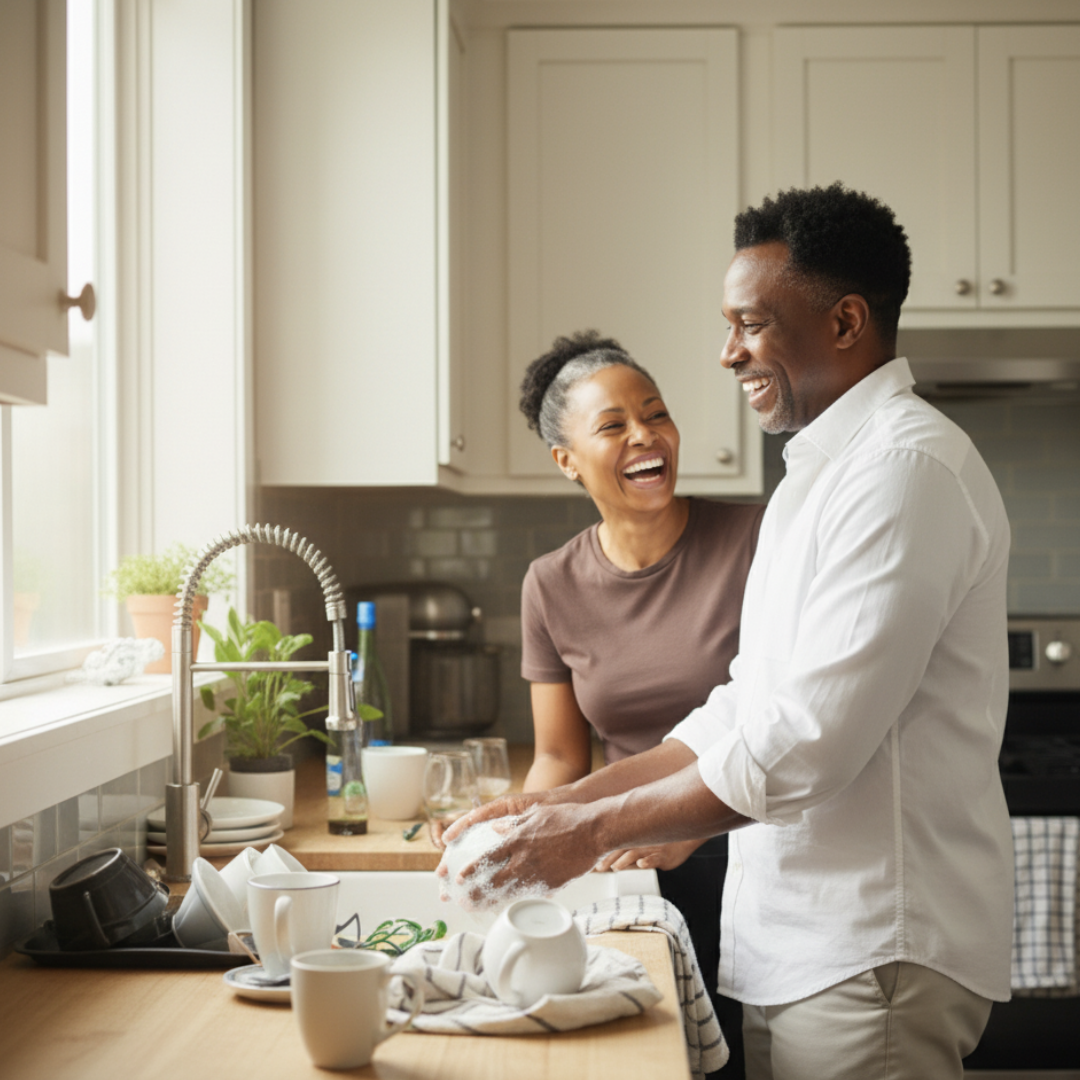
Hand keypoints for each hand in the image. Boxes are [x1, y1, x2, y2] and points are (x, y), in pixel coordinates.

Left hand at [440, 799, 604, 901]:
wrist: (594, 830)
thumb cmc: (567, 817)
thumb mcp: (536, 814)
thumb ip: (514, 823)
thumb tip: (495, 828)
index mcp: (518, 839)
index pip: (487, 858)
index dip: (471, 870)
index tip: (458, 879)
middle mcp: (524, 859)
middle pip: (494, 881)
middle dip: (475, 894)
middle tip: (462, 902)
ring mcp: (538, 874)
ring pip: (510, 893)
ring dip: (492, 902)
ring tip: (478, 910)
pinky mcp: (552, 884)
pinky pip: (531, 895)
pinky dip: (517, 901)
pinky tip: (508, 906)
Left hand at [594, 838, 706, 872]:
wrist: (683, 835)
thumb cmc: (660, 842)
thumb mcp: (642, 845)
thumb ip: (628, 852)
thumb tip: (609, 865)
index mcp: (631, 839)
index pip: (612, 846)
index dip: (600, 854)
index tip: (589, 866)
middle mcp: (639, 842)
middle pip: (619, 849)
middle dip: (607, 859)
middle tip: (597, 869)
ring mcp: (651, 848)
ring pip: (635, 852)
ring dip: (624, 860)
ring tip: (616, 868)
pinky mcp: (664, 855)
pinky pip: (655, 857)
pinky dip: (648, 861)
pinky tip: (642, 864)